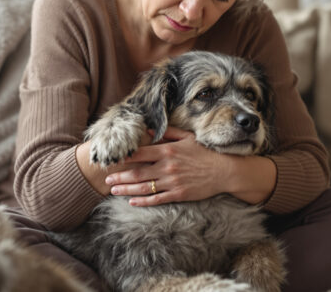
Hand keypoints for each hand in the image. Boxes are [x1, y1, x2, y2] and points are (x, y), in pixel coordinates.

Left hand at [104, 127, 230, 206]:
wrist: (224, 170)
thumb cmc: (205, 152)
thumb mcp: (187, 138)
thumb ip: (167, 133)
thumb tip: (149, 129)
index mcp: (168, 151)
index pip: (140, 153)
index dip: (125, 157)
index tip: (112, 159)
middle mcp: (167, 167)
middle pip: (137, 172)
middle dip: (120, 176)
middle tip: (106, 179)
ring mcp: (172, 182)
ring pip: (143, 187)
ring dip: (126, 189)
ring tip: (113, 190)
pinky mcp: (178, 194)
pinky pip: (156, 199)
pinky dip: (142, 201)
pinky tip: (132, 202)